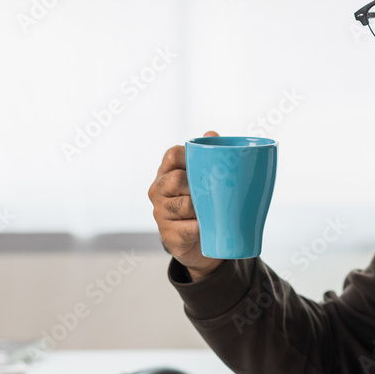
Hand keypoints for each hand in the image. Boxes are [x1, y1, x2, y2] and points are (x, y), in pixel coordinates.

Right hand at [149, 130, 223, 280]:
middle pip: (175, 180)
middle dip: (197, 185)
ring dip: (201, 208)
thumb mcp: (204, 178)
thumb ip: (208, 155)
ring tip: (215, 209)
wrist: (198, 239)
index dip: (190, 156)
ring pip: (182, 205)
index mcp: (166, 171)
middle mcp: (158, 190)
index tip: (209, 164)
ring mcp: (160, 212)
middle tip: (216, 190)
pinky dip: (200, 228)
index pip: (172, 155)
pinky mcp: (168, 234)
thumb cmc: (201, 200)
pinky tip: (208, 226)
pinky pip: (187, 229)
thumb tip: (211, 134)